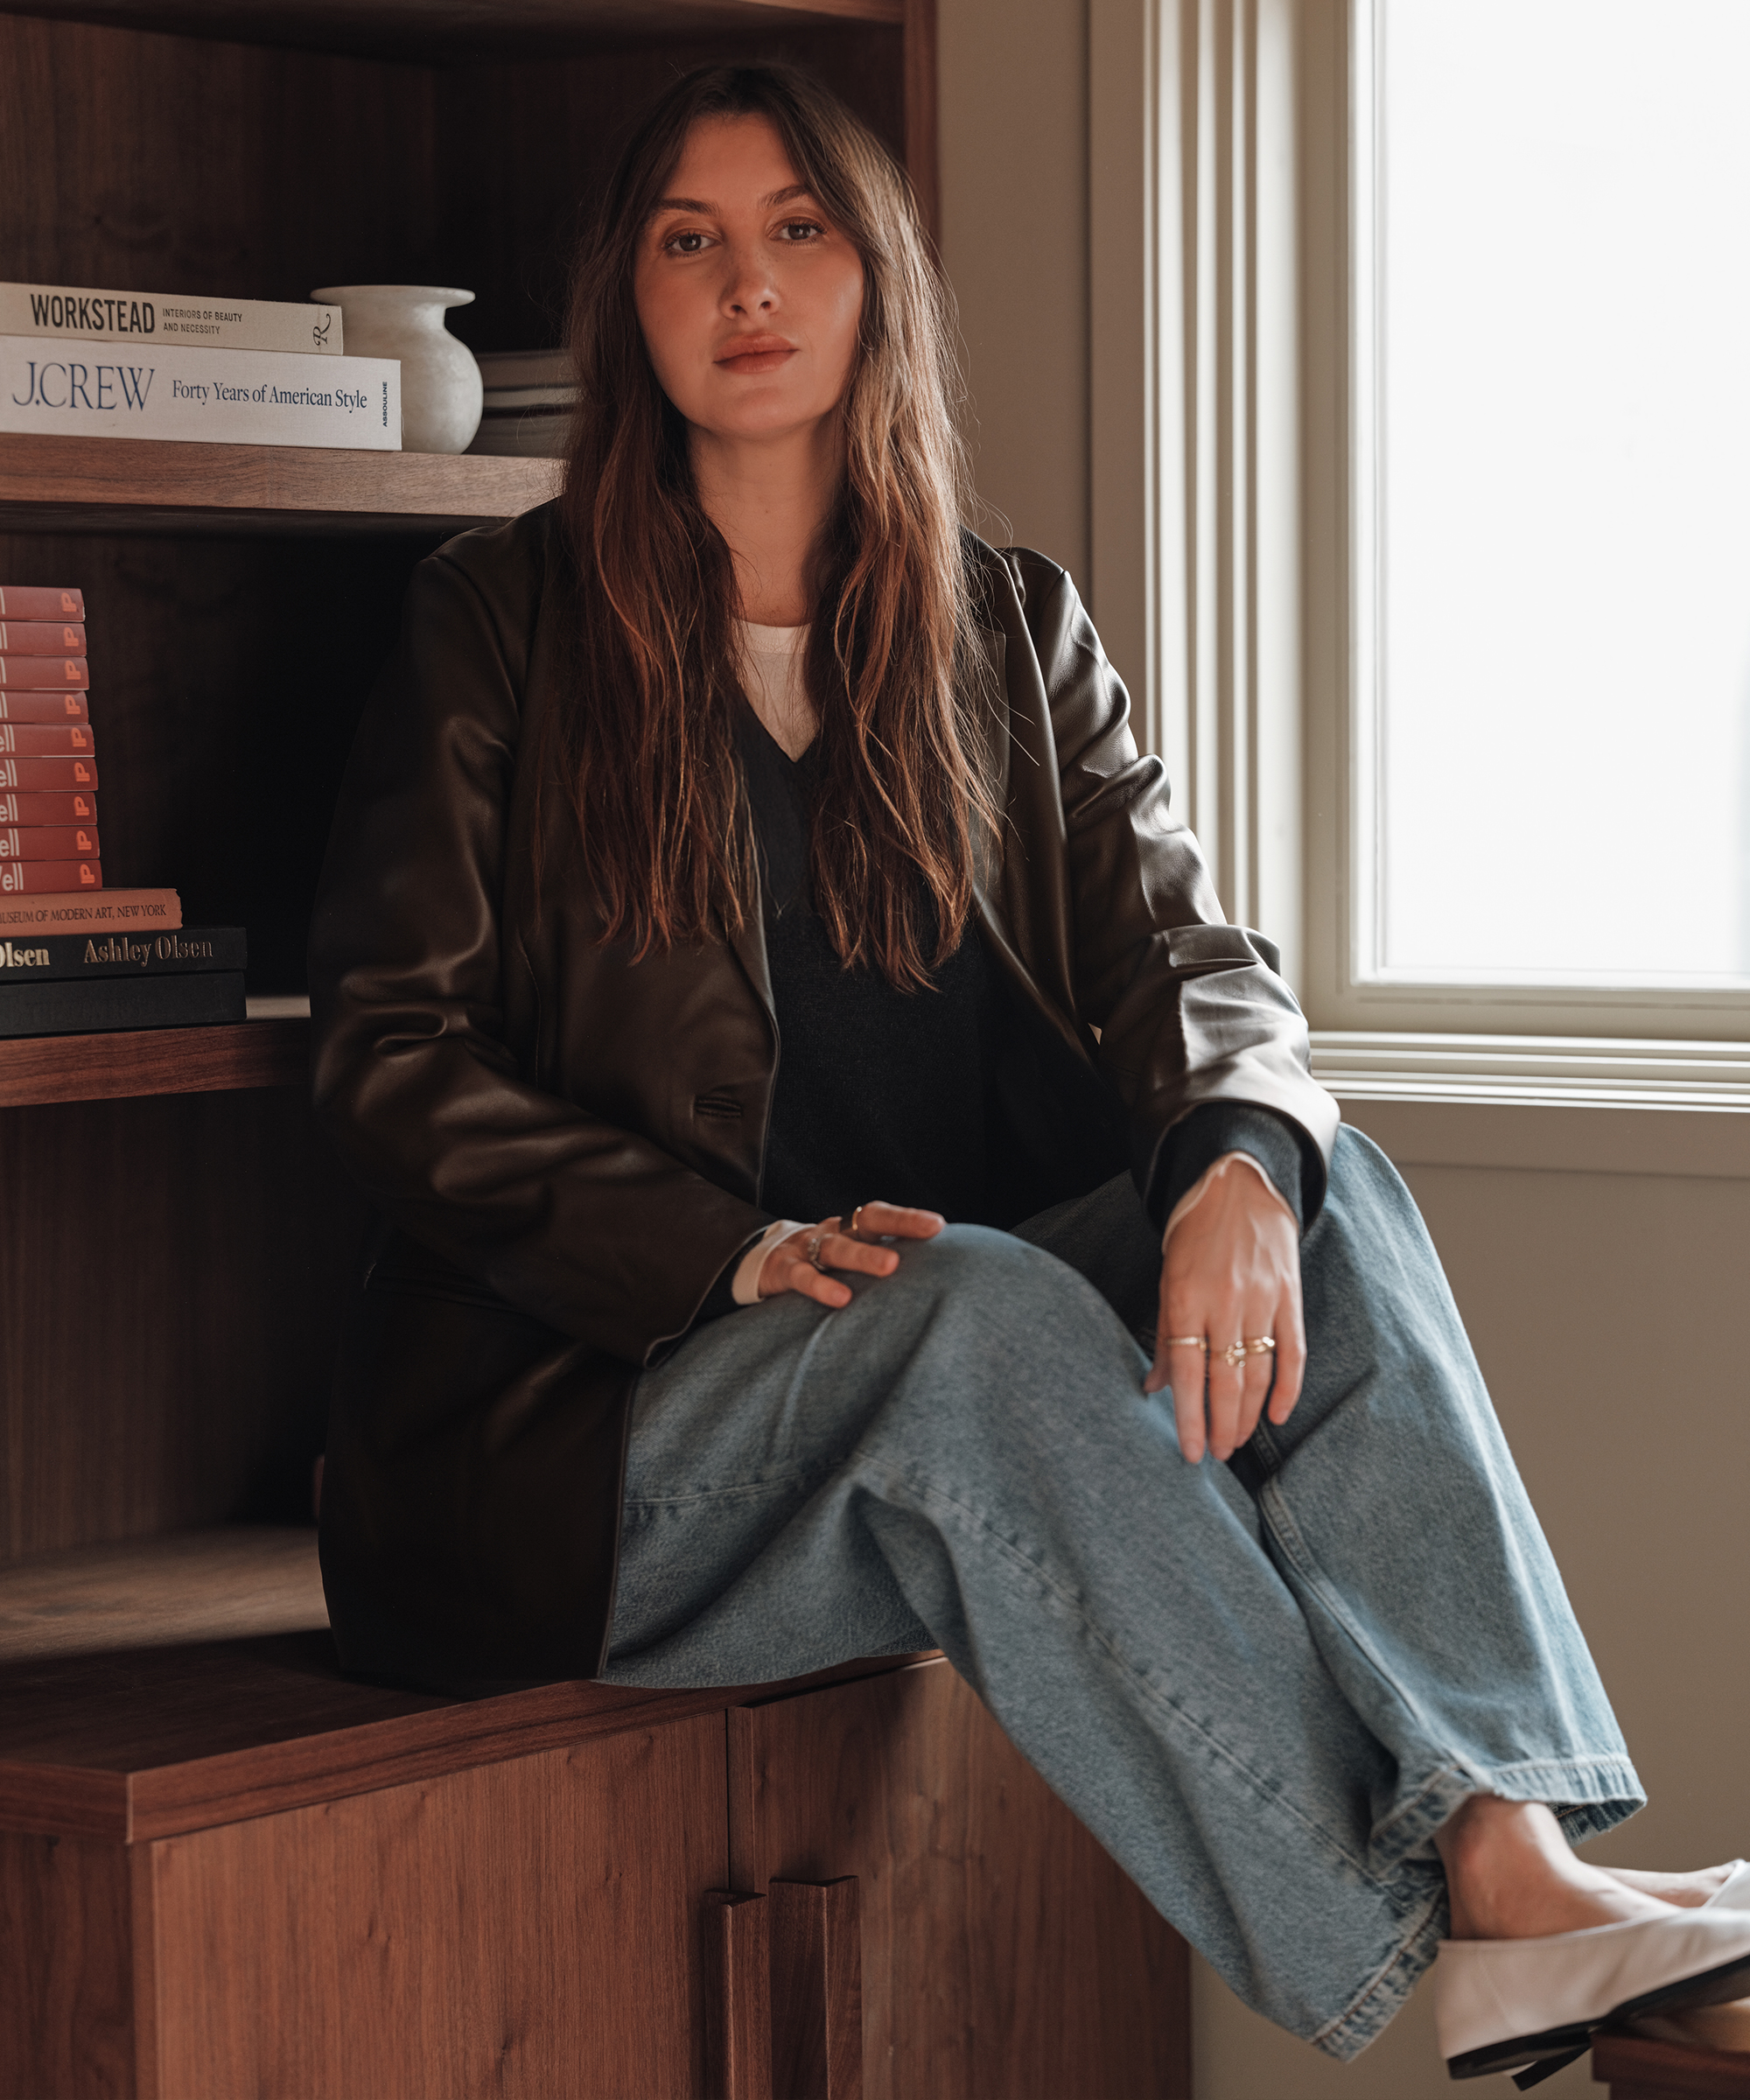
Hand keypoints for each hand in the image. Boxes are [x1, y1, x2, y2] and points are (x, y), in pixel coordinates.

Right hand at [758, 1200, 944, 1308]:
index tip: (939, 1226)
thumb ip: (879, 1261)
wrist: (762, 1264)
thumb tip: (929, 1278)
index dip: (908, 1218)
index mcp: (851, 1228)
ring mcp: (806, 1248)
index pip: (882, 1216)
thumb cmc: (819, 1266)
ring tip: (890, 1267)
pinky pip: (802, 1276)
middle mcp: (833, 1232)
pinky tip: (840, 1299)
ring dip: (864, 1256)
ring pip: (837, 1248)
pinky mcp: (782, 1269)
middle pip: (867, 1222)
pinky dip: (820, 1286)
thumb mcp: (846, 1257)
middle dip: (899, 1225)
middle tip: (930, 1232)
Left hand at [1143, 1163, 1304, 1463]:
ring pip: (1258, 1373)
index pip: (1187, 1372)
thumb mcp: (1168, 1276)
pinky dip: (1288, 1388)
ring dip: (1248, 1415)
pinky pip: (1293, 1352)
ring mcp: (1262, 1299)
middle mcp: (1224, 1301)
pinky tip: (1278, 1415)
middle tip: (1217, 1456)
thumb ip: (1164, 1333)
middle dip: (1221, 1425)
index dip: (1189, 1417)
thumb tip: (1154, 1387)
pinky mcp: (1291, 1295)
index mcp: (1186, 1297)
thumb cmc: (1195, 1233)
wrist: (1240, 1182)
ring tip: (1237, 1442)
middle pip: (1224, 1380)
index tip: (1190, 1452)